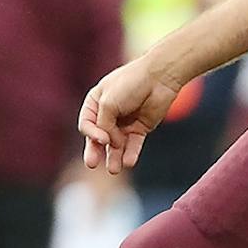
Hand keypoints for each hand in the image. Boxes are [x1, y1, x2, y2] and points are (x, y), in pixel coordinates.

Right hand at [79, 57, 184, 174]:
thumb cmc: (130, 84)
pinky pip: (133, 144)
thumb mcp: (108, 103)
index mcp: (96, 103)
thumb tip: (109, 143)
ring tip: (114, 169)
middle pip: (99, 138)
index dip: (92, 134)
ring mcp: (124, 122)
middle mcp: (109, 113)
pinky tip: (129, 162)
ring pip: (116, 145)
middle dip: (95, 151)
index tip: (103, 139)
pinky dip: (131, 153)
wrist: (160, 78)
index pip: (87, 124)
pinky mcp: (140, 128)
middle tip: (92, 164)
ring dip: (114, 157)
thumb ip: (103, 125)